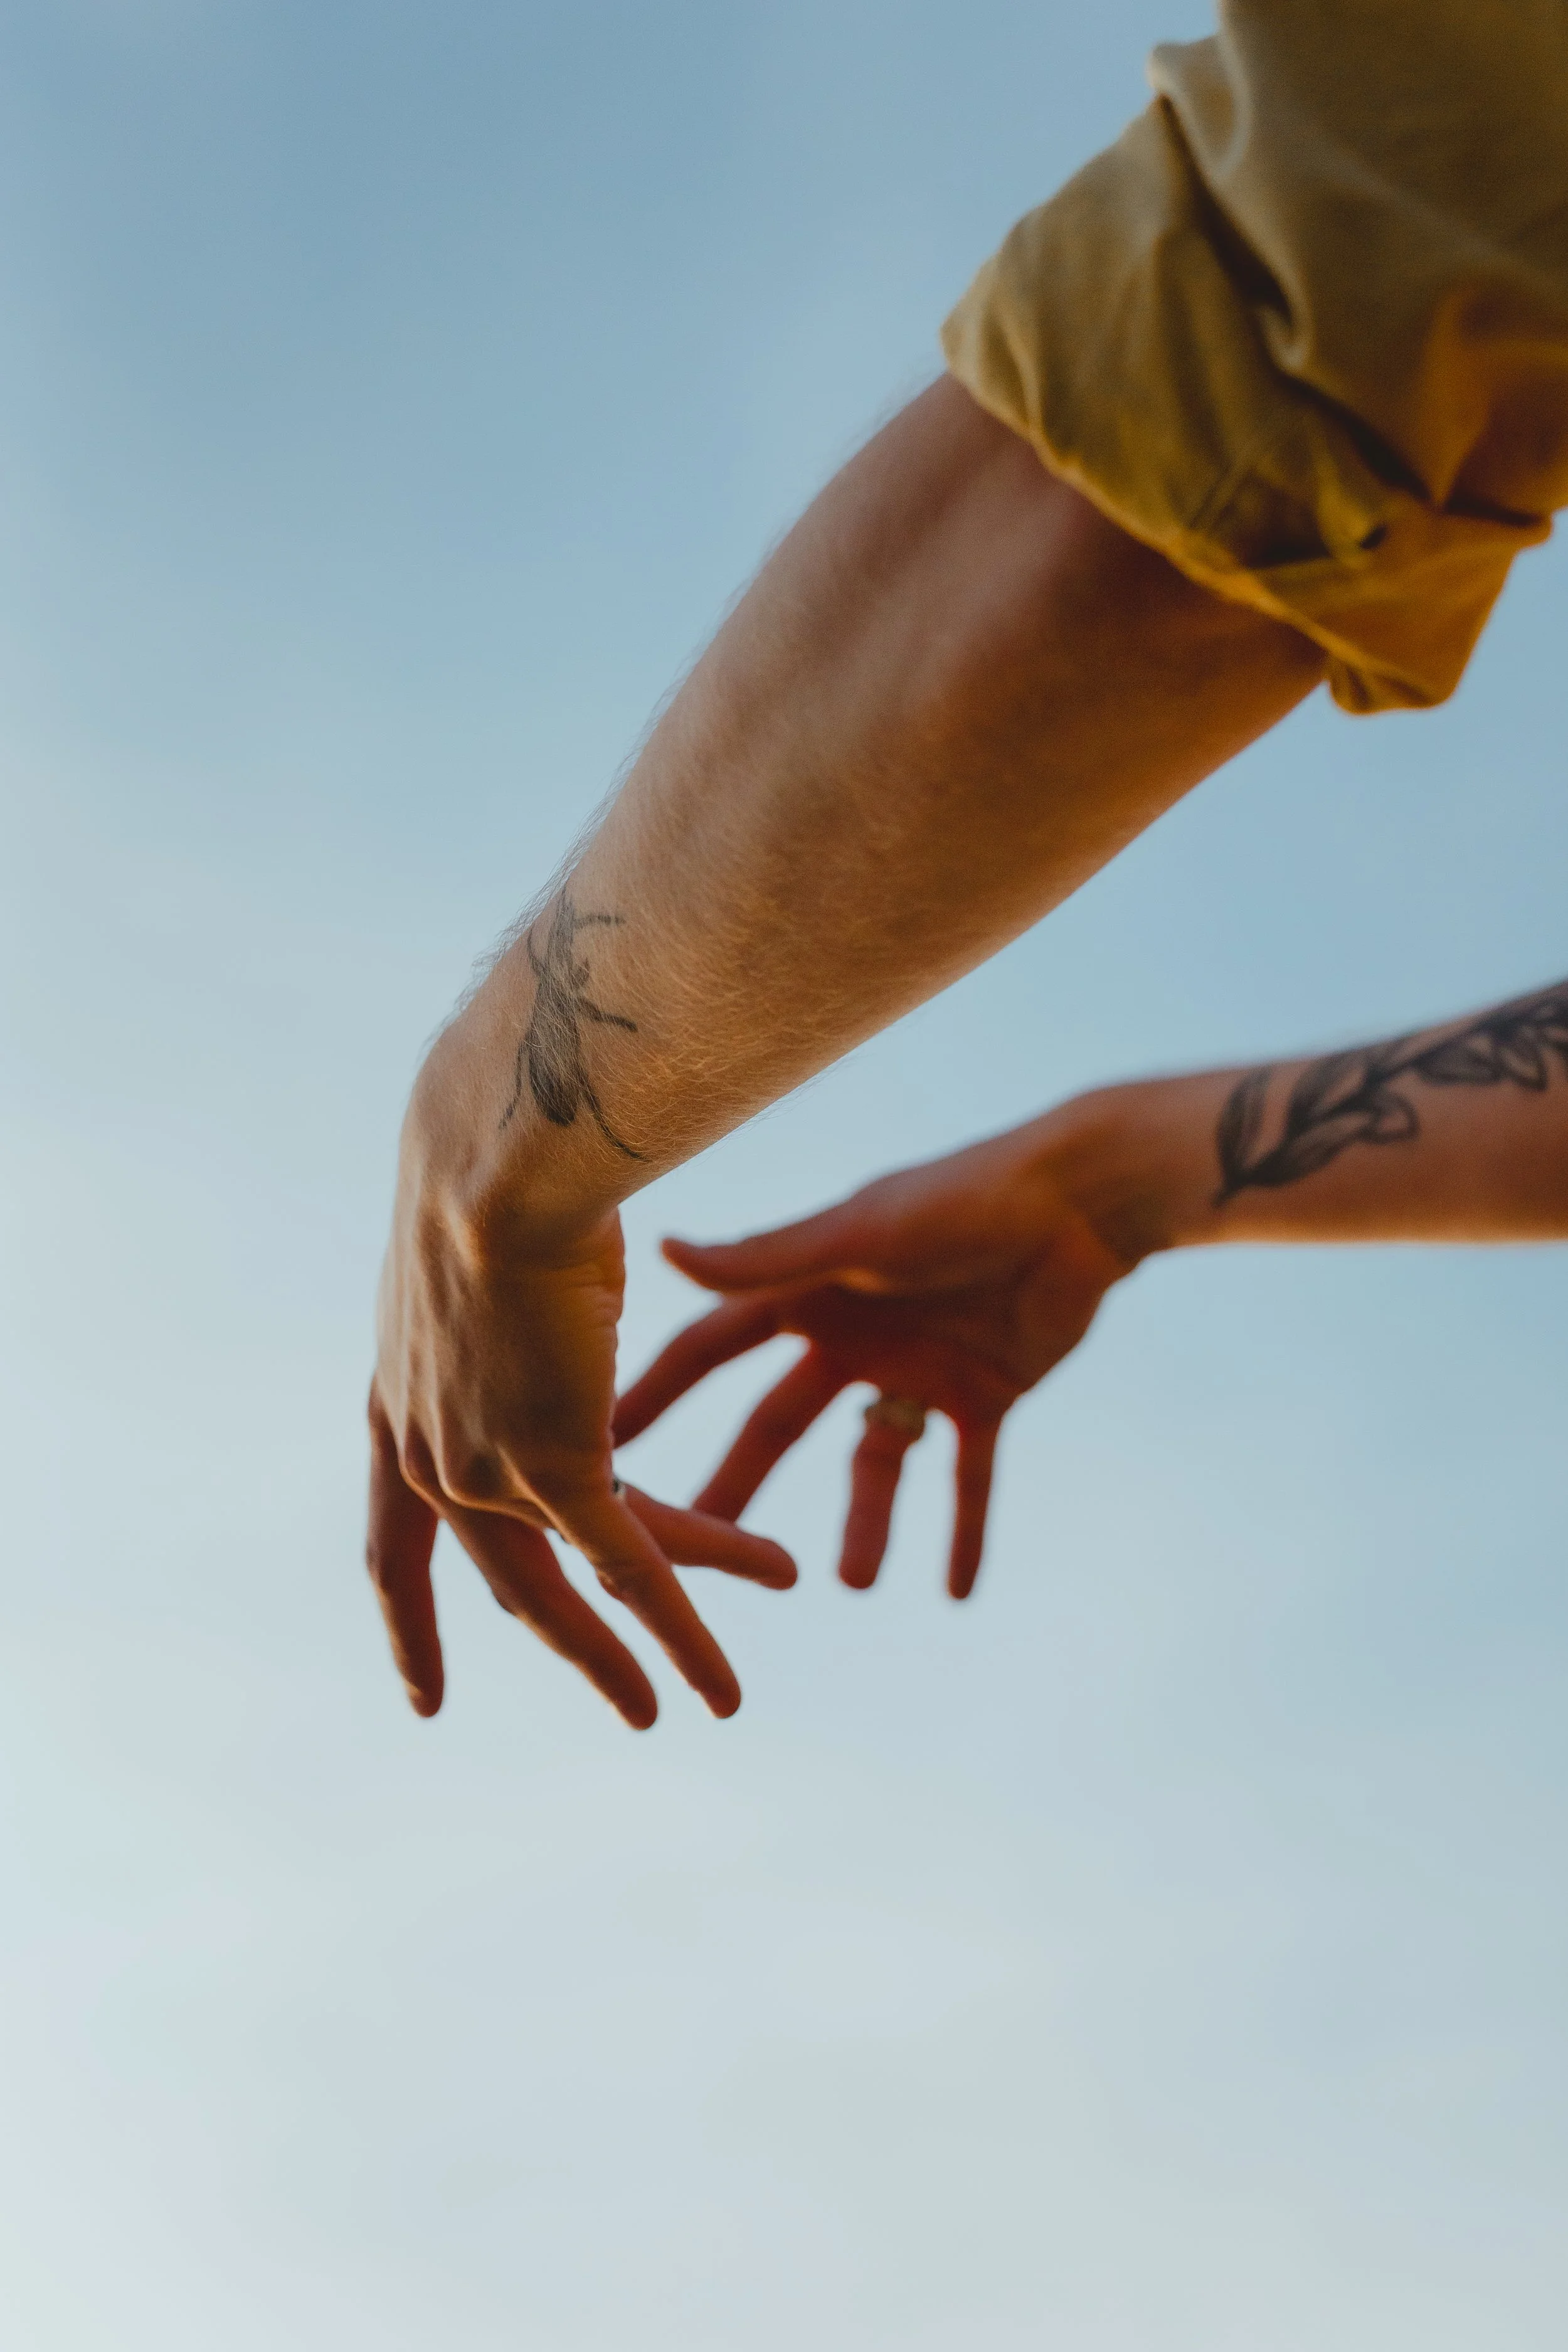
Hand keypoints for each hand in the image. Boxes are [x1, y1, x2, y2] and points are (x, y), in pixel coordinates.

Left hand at [367, 1046, 795, 1728]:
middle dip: (571, 1646)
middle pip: (510, 1581)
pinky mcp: (562, 1467)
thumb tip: (569, 1307)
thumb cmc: (500, 1172)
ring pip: (589, 1575)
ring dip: (655, 1639)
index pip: (395, 1549)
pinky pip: (635, 1568)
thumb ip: (519, 1320)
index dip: (411, 1627)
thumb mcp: (490, 1261)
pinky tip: (722, 1678)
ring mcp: (492, 1471)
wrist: (499, 1160)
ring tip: (716, 1697)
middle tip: (623, 1706)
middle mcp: (434, 1456)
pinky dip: (686, 1629)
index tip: (424, 1693)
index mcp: (399, 1410)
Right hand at [613, 1110, 1144, 1596]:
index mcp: (809, 1289)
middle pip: (779, 1423)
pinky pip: (967, 1475)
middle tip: (699, 1558)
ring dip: (866, 1524)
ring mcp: (916, 1367)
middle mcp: (852, 1332)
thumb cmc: (965, 1198)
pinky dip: (965, 1528)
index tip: (605, 1447)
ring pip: (875, 1463)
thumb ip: (767, 1257)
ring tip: (856, 1586)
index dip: (658, 1396)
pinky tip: (956, 1591)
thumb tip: (661, 1250)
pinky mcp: (985, 1392)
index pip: (713, 1351)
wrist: (1085, 1200)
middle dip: (739, 1485)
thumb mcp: (859, 1234)